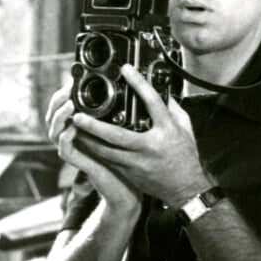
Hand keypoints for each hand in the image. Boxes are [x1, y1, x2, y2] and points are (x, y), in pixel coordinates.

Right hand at [45, 82, 141, 213]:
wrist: (127, 184)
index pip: (61, 106)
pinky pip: (64, 148)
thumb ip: (113, 111)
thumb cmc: (126, 155)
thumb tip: (122, 85)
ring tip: (70, 104)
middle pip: (52, 116)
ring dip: (60, 116)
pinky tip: (73, 126)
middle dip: (58, 100)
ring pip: (54, 130)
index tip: (72, 80)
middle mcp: (71, 137)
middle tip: (68, 89)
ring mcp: (72, 150)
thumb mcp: (119, 127)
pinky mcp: (77, 162)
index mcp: (79, 127)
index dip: (63, 93)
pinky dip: (66, 136)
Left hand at [70, 65, 211, 206]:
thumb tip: (161, 91)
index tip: (126, 70)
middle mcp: (150, 146)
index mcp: (167, 131)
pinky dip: (94, 151)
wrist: (185, 190)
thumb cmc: (186, 157)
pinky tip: (83, 142)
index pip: (152, 103)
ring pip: (106, 151)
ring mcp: (138, 162)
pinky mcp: (131, 172)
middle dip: (95, 125)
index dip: (139, 84)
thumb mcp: (185, 129)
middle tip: (78, 114)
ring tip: (74, 128)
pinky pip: (108, 160)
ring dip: (88, 139)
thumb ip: (173, 109)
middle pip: (117, 134)